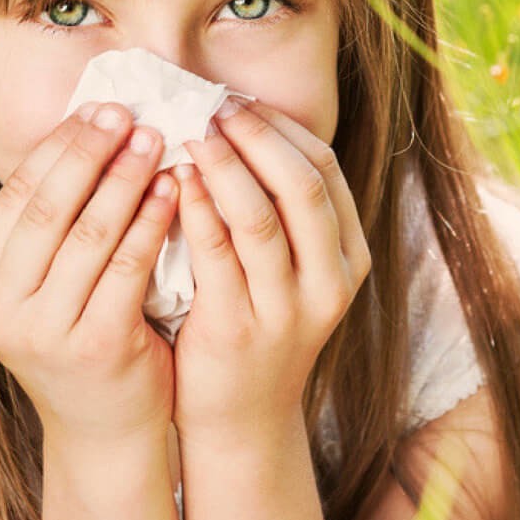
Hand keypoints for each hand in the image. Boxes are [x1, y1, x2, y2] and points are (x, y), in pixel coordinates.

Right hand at [0, 101, 181, 447]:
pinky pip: (129, 266)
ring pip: (91, 232)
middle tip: (127, 112)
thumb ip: (54, 222)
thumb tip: (88, 125)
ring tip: (156, 139)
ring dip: (126, 177)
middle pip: (49, 207)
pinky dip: (153, 220)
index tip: (96, 107)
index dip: (58, 146)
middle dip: (90, 151)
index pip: (17, 195)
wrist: (105, 429)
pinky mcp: (96, 345)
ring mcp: (44, 330)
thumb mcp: (46, 284)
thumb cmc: (82, 337)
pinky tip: (175, 189)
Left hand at [171, 99, 371, 442]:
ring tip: (189, 133)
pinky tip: (172, 182)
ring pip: (260, 218)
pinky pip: (216, 255)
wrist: (241, 419)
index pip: (324, 170)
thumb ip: (280, 211)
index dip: (281, 128)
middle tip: (214, 105)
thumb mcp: (292, 271)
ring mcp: (287, 310)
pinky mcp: (239, 329)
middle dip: (255, 137)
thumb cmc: (256, 325)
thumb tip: (239, 122)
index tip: (240, 99)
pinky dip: (195, 209)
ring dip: (222, 166)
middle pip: (300, 186)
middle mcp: (329, 282)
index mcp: (348, 258)